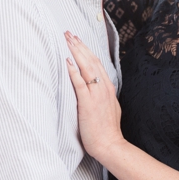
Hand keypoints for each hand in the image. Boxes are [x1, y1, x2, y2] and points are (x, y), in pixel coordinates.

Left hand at [64, 32, 124, 159]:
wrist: (110, 146)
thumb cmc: (106, 130)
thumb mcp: (109, 107)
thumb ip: (102, 95)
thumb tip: (96, 87)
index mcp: (107, 88)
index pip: (96, 63)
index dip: (86, 50)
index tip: (77, 40)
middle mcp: (103, 88)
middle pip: (91, 61)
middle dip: (79, 45)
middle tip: (69, 33)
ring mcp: (96, 95)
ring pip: (87, 68)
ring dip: (76, 52)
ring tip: (68, 40)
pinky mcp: (88, 103)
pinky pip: (80, 84)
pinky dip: (74, 71)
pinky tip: (68, 62)